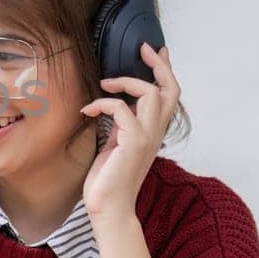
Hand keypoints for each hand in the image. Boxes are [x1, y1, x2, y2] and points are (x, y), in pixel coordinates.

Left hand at [79, 43, 180, 225]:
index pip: (168, 96)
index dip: (165, 71)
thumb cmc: (108, 181)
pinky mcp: (132, 142)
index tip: (157, 52)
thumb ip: (120, 125)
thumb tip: (115, 105)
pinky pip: (121, 108)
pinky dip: (102, 103)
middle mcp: (155, 132)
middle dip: (158, 64)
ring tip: (105, 84)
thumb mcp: (115, 145)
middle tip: (142, 48)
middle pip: (170, 89)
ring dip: (125, 81)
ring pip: (152, 92)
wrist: (108, 209)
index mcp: (152, 132)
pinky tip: (88, 110)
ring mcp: (146, 137)